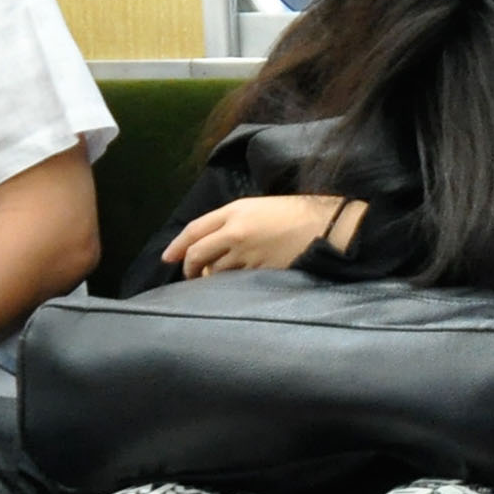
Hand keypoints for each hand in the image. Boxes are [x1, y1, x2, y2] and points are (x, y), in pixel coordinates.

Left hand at [164, 193, 361, 275]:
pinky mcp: (260, 270)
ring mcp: (247, 253)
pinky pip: (235, 281)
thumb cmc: (296, 214)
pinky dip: (228, 285)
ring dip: (210, 279)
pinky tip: (233, 286)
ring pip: (214, 271)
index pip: (194, 229)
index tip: (168, 257)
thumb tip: (213, 244)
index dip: (177, 245)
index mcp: (235, 210)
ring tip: (214, 282)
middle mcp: (235, 231)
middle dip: (189, 268)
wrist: (326, 225)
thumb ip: (233, 222)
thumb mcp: (259, 208)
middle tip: (190, 276)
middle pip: (198, 253)